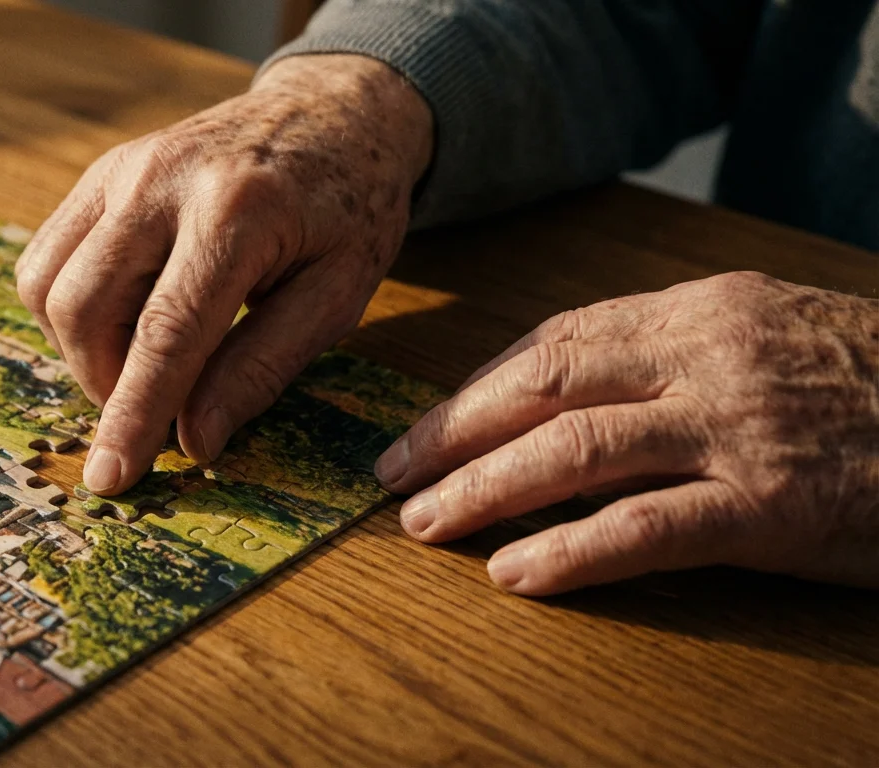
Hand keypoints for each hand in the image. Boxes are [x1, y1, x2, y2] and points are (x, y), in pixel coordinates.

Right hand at [16, 54, 432, 494]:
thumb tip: (195, 438)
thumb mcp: (338, 294)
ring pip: (48, 285)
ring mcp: (121, 169)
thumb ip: (263, 366)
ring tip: (143, 365)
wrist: (332, 113)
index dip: (133, 415)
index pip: (165, 333)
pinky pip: (47, 257)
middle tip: (154, 413)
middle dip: (105, 386)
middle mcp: (162, 180)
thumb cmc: (348, 209)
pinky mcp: (101, 173)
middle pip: (86, 310)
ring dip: (82, 351)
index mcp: (237, 211)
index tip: (111, 479)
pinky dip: (69, 310)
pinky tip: (124, 322)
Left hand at [374, 271, 878, 595]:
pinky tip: (516, 576)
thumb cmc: (869, 382)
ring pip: (578, 450)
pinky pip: (649, 528)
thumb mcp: (769, 333)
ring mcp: (739, 428)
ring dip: (486, 490)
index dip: (479, 388)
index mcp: (700, 310)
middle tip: (394, 474)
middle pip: (546, 387)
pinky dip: (572, 552)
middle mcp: (707, 356)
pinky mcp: (773, 504)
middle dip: (455, 432)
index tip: (427, 427)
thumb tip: (566, 388)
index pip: (557, 342)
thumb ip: (672, 350)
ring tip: (424, 524)